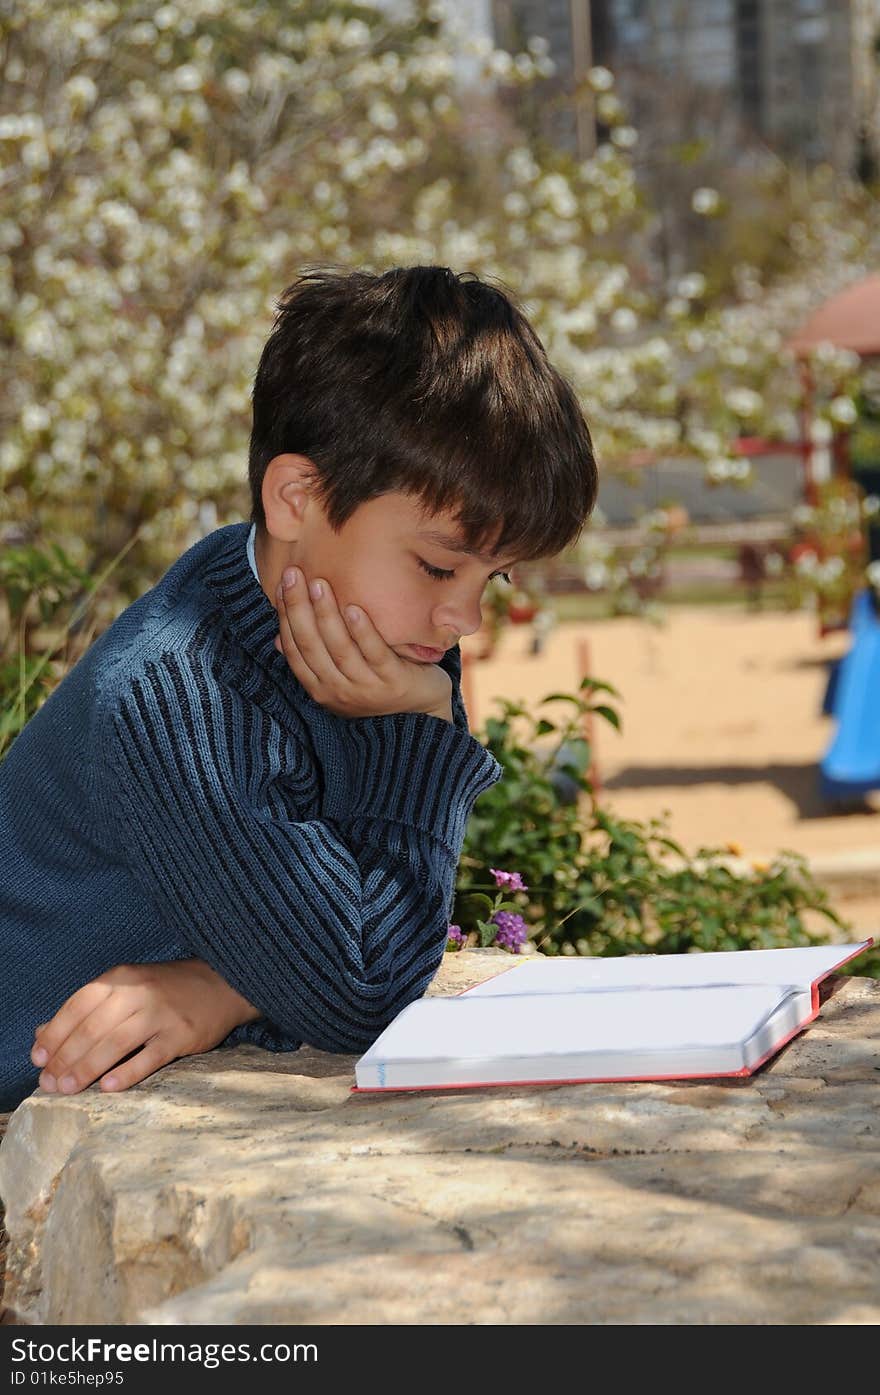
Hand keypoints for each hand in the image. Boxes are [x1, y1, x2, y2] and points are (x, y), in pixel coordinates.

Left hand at [30, 959, 260, 1096]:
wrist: (223, 983)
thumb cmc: (165, 990)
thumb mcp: (125, 988)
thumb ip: (84, 1010)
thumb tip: (41, 1036)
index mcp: (120, 978)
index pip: (77, 1006)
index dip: (54, 1034)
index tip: (38, 1060)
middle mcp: (138, 993)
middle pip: (92, 1028)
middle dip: (66, 1058)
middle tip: (49, 1084)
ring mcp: (161, 1014)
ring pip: (116, 1043)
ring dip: (87, 1068)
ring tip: (68, 1089)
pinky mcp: (182, 1035)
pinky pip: (149, 1057)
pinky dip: (126, 1073)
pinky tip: (108, 1087)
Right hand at [273, 567, 452, 721]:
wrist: (422, 716)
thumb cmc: (376, 687)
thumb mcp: (340, 678)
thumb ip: (315, 659)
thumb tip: (277, 637)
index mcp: (320, 688)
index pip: (294, 649)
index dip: (285, 616)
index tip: (282, 585)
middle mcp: (338, 690)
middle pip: (311, 645)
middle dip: (299, 607)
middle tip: (293, 574)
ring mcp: (366, 687)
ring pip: (340, 648)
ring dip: (326, 614)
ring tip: (319, 584)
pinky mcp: (393, 682)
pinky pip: (374, 653)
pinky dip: (363, 632)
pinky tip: (354, 609)